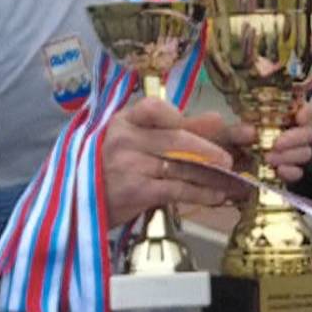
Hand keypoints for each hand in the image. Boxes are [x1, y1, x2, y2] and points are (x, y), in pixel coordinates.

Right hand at [102, 96, 250, 220]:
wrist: (79, 204)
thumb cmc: (110, 169)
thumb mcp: (134, 141)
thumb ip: (174, 130)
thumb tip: (217, 120)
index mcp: (124, 120)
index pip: (155, 107)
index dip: (184, 116)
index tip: (213, 123)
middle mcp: (125, 139)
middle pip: (178, 138)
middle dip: (212, 148)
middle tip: (232, 157)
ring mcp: (130, 165)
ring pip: (182, 166)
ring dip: (213, 175)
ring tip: (233, 180)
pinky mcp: (137, 191)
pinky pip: (178, 189)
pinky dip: (202, 193)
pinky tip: (216, 196)